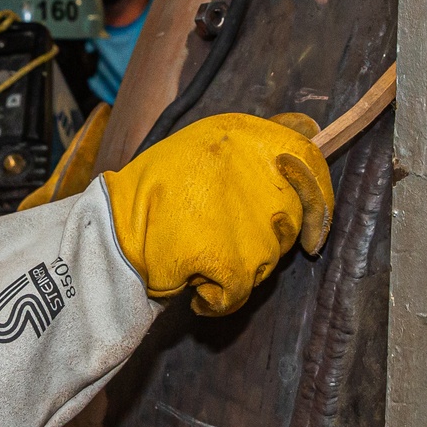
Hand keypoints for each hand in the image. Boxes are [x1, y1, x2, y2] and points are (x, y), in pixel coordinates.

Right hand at [103, 112, 332, 315]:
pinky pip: (241, 291)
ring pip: (268, 259)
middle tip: (217, 236)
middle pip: (289, 219)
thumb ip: (257, 145)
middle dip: (262, 239)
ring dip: (237, 266)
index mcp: (245, 135)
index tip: (311, 228)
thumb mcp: (205, 143)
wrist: (109, 228)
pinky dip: (218, 298)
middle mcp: (254, 169)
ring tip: (195, 250)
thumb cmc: (152, 190)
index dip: (317, 197)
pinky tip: (194, 283)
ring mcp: (248, 218)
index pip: (310, 159)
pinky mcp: (232, 259)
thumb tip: (312, 128)